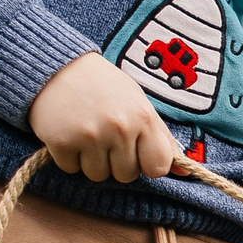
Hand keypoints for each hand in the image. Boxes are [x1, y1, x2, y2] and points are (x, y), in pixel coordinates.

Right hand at [29, 54, 178, 182]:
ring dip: (91, 161)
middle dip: (116, 161)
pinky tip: (69, 134)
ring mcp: (90, 136)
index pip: (158, 167)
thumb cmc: (104, 87)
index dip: (146, 163)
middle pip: (126, 175)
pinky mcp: (61, 142)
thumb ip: (161, 138)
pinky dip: (69, 157)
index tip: (136, 151)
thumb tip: (185, 173)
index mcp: (143, 118)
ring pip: (98, 175)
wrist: (57, 67)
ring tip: (87, 134)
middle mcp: (119, 128)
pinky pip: (71, 169)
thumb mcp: (139, 104)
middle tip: (105, 136)